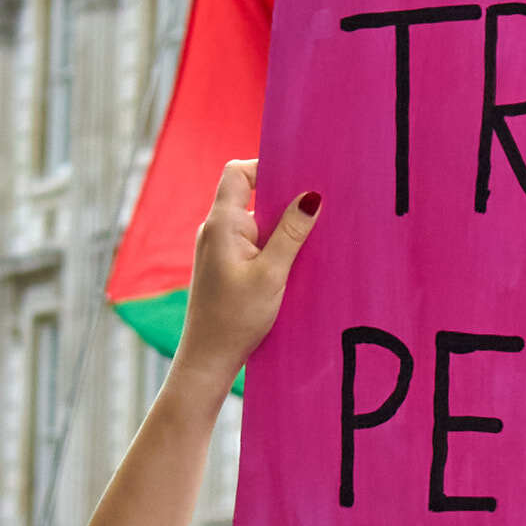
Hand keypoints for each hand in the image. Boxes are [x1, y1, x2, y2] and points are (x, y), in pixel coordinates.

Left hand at [176, 160, 319, 391]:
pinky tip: (292, 263)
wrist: (209, 358)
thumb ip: (290, 233)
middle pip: (250, 194)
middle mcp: (216, 230)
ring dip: (281, 228)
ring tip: (308, 241)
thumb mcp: (271, 274)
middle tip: (316, 209)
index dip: (266, 167)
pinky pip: (253, 242)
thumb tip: (311, 196)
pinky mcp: (226, 265)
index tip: (298, 178)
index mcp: (221, 224)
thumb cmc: (235, 319)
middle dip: (282, 199)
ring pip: (255, 221)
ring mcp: (219, 247)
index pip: (238, 172)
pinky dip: (273, 246)